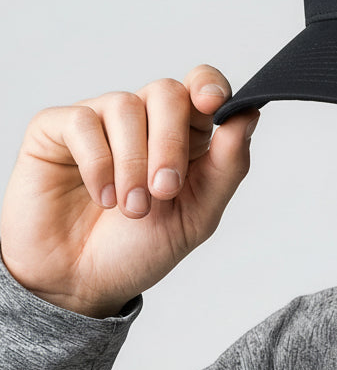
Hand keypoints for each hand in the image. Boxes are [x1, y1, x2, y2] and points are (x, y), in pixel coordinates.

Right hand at [0, 66, 257, 317]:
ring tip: (132, 207)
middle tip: (165, 190)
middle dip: (171, 143)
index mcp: (186, 135)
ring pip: (126, 106)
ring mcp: (99, 121)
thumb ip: (228, 165)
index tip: (213, 104)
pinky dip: (98, 163)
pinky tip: (103, 197)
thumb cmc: (140, 248)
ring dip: (134, 163)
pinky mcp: (55, 129)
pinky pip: (82, 122)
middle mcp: (144, 120)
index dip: (209, 85)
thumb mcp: (199, 214)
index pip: (202, 86)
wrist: (82, 284)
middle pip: (167, 92)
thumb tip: (248, 115)